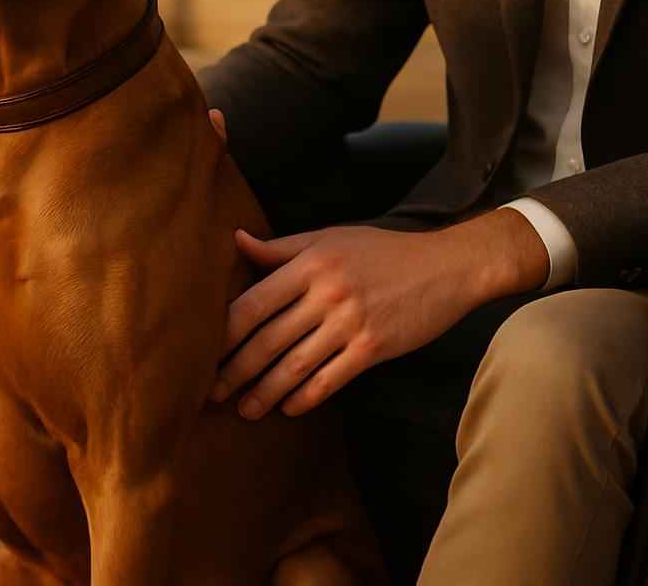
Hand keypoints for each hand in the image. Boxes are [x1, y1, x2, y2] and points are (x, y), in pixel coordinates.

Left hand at [205, 110, 547, 419]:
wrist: (446, 266)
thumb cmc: (383, 250)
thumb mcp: (330, 238)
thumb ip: (281, 247)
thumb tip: (236, 240)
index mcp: (308, 264)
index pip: (252, 303)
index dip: (223, 333)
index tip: (201, 353)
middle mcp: (325, 293)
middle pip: (266, 339)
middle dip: (235, 370)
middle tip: (211, 393)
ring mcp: (350, 323)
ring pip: (294, 365)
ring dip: (264, 392)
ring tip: (244, 410)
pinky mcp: (374, 347)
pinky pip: (330, 379)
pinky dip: (305, 397)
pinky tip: (288, 409)